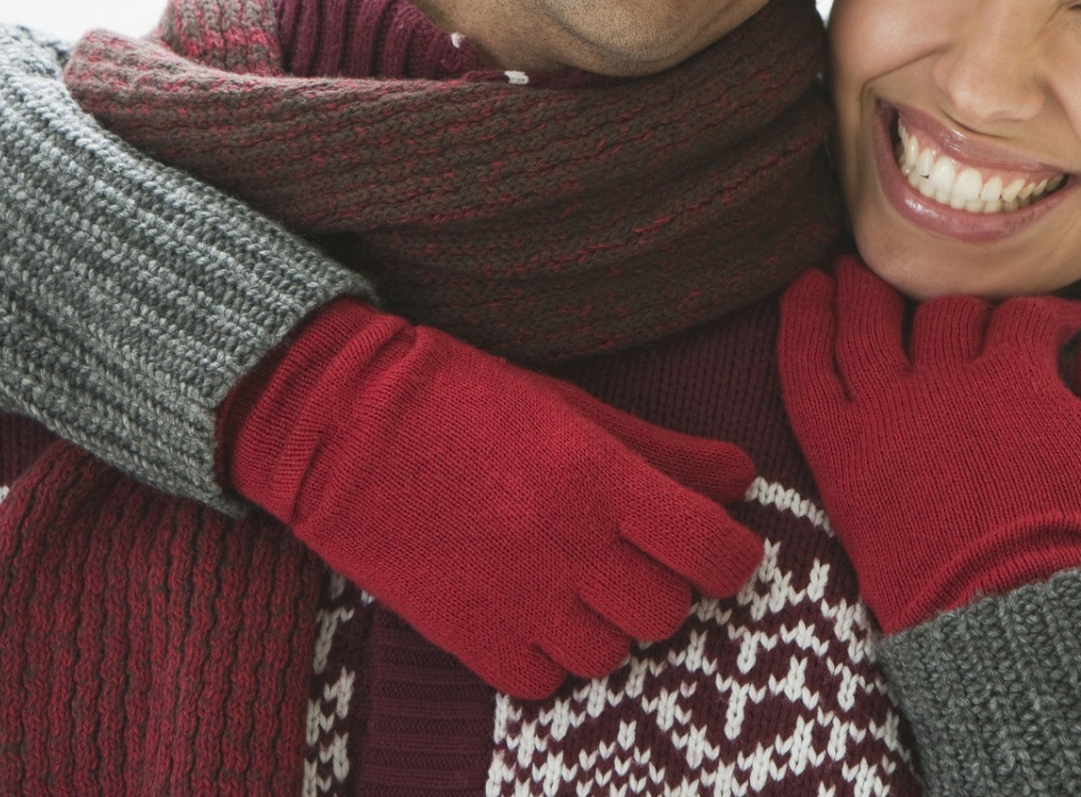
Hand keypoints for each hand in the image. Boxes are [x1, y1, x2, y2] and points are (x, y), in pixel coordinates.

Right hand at [224, 299, 764, 697]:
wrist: (339, 422)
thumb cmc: (461, 398)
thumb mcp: (570, 406)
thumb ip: (662, 449)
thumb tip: (742, 477)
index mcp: (600, 476)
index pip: (714, 551)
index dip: (731, 557)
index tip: (719, 547)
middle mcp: (568, 544)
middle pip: (667, 611)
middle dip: (663, 587)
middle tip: (632, 556)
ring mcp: (516, 596)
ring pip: (611, 654)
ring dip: (606, 624)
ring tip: (573, 580)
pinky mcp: (465, 634)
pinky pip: (543, 682)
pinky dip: (547, 656)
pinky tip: (529, 610)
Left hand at [777, 256, 1080, 633]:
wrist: (1023, 623)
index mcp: (1018, 379)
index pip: (1025, 319)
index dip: (1046, 316)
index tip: (1058, 326)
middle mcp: (949, 382)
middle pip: (946, 317)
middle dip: (962, 311)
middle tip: (959, 317)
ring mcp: (889, 414)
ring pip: (869, 324)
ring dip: (863, 290)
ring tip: (856, 271)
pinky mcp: (841, 454)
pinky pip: (808, 371)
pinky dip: (802, 323)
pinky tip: (804, 290)